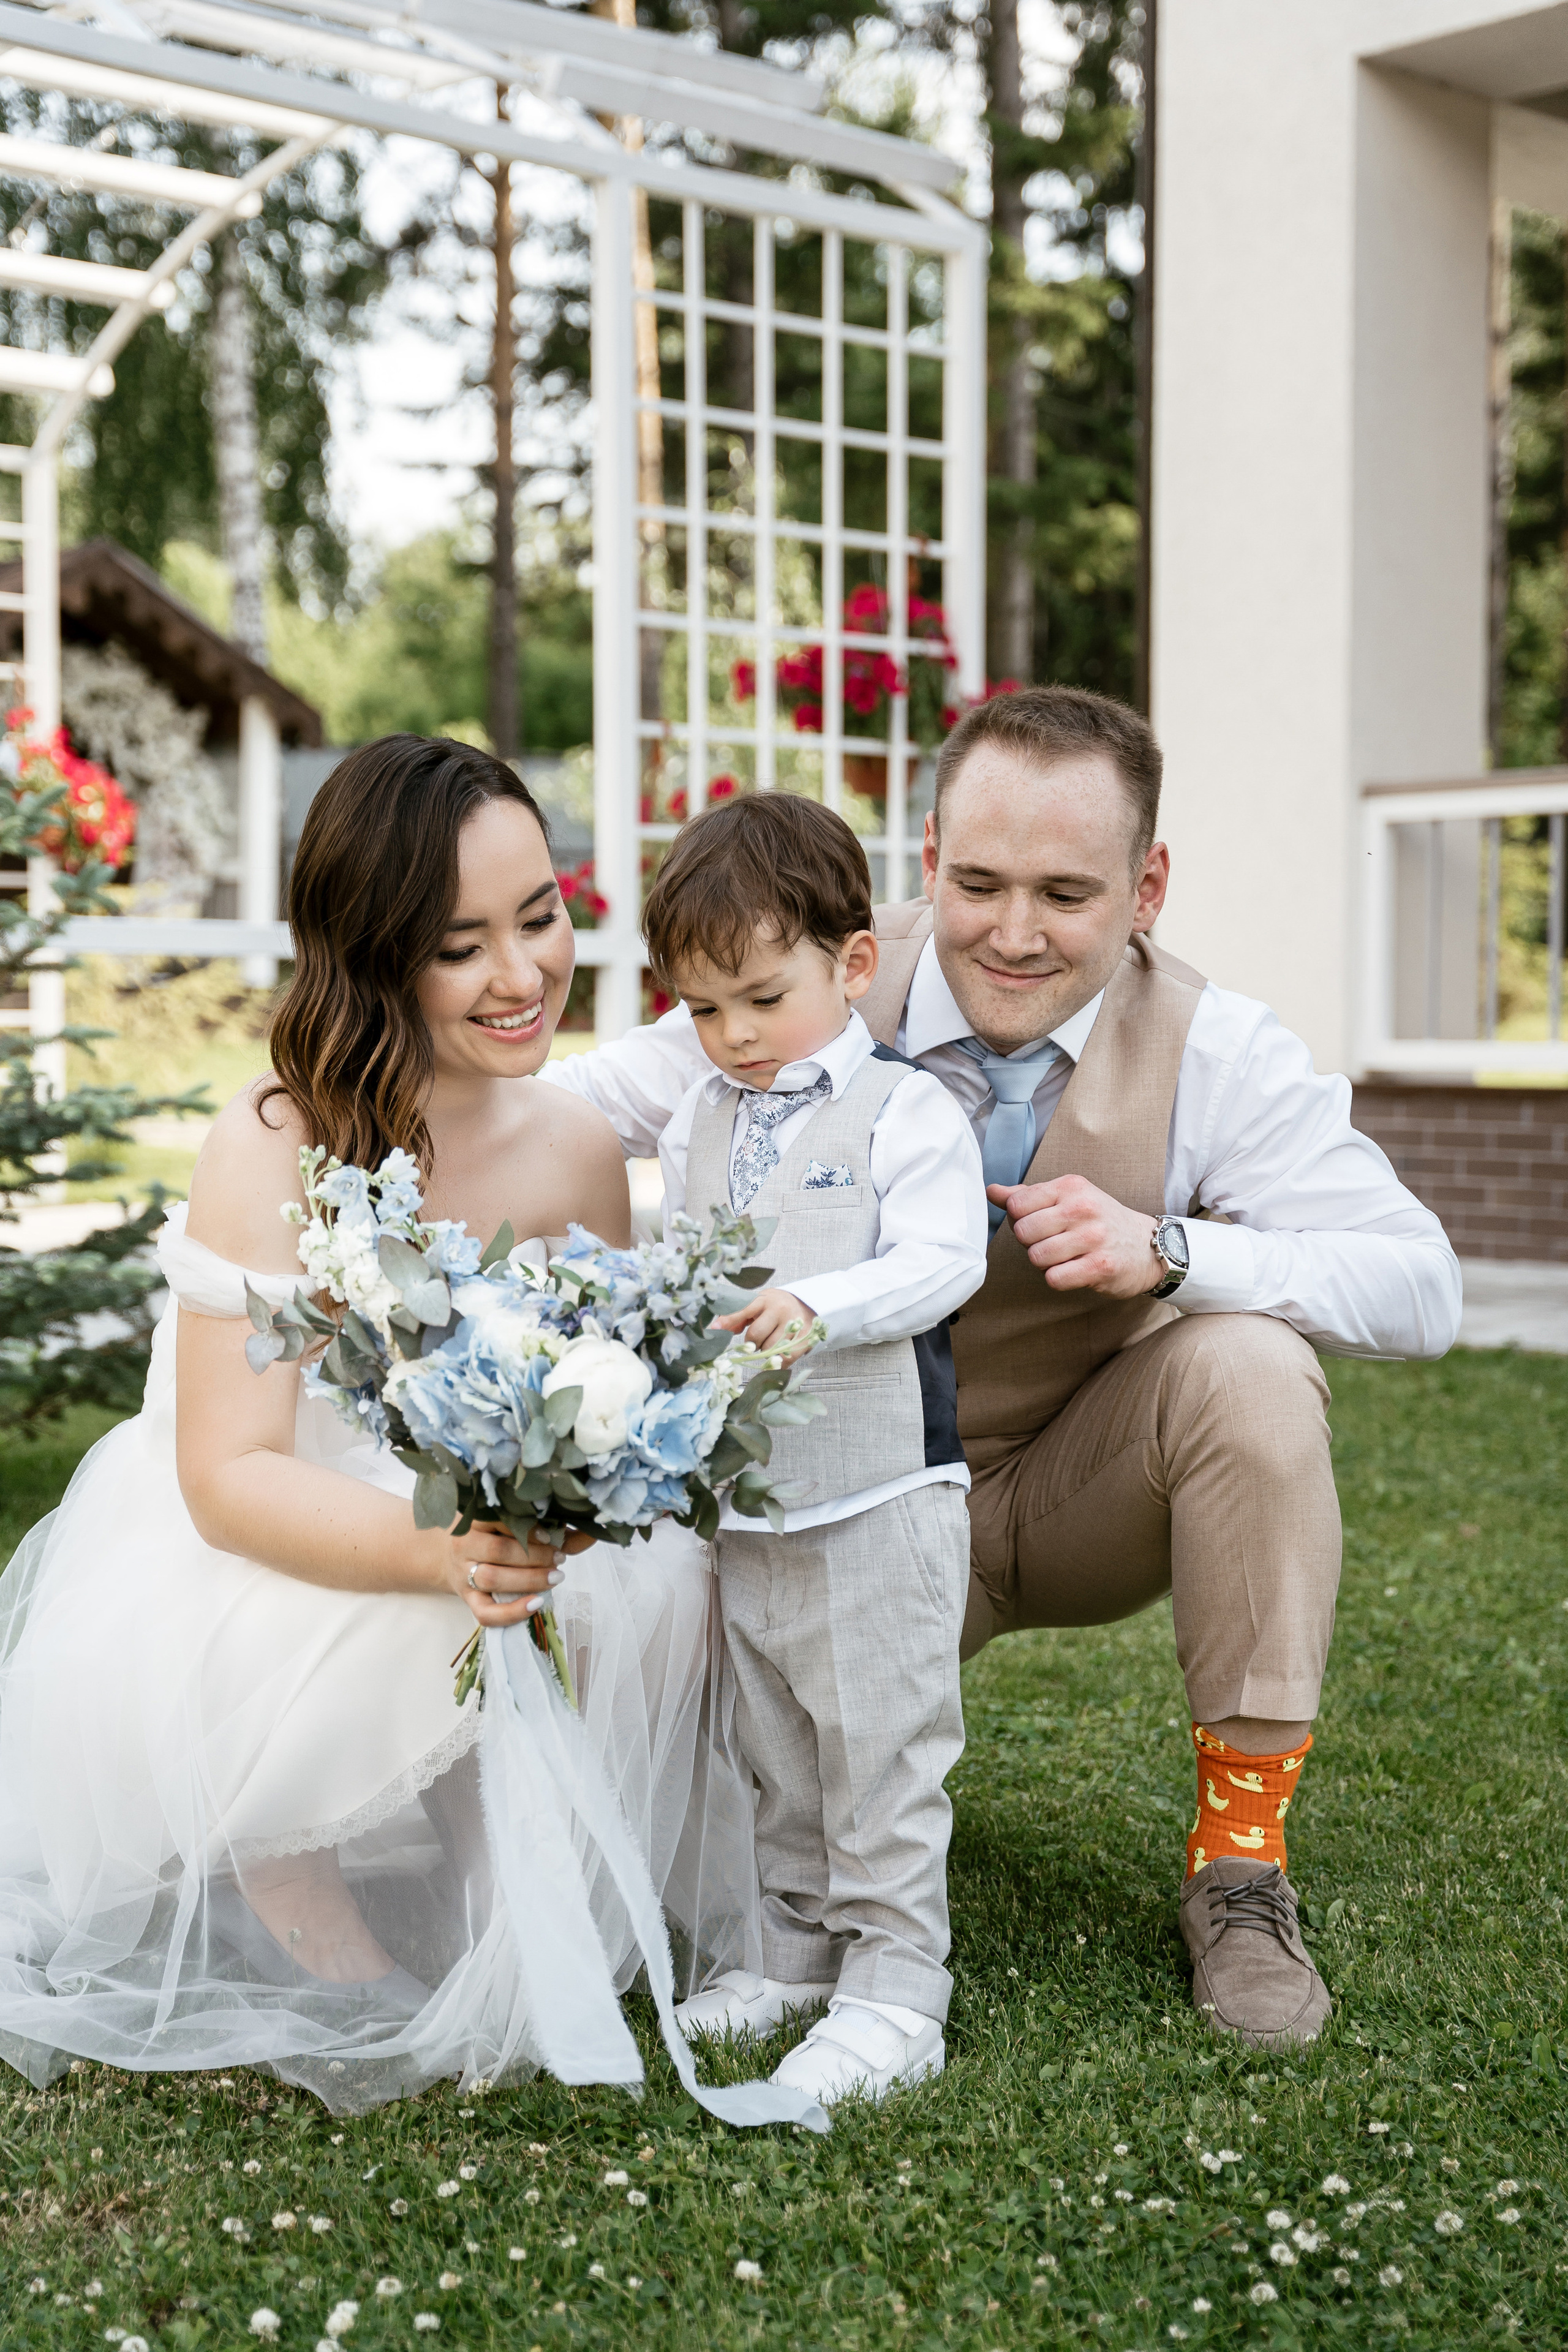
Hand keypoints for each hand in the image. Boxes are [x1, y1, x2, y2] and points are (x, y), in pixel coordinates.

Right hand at [443, 1518, 594, 1628]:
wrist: (448, 1558)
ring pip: (493, 1578)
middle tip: (560, 1558)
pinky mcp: (467, 1601)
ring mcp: (462, 1575)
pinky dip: (512, 1612)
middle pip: (498, 1551)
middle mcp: (464, 1545)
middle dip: (535, 1556)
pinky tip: (536, 1605)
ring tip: (556, 1577)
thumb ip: (549, 1529)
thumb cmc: (490, 1537)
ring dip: (529, 1580)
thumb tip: (591, 1533)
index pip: (496, 1519)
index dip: (525, 1528)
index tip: (550, 1535)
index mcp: (474, 1520)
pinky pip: (486, 1614)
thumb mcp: (510, 1527)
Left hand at [713, 1287, 815, 1362]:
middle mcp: (779, 1309)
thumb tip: (717, 1327)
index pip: (743, 1309)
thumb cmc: (775, 1308)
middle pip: (755, 1335)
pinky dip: (777, 1361)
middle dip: (752, 1342)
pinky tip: (780, 1352)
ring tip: (771, 1341)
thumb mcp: (758, 1306)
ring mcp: (793, 1324)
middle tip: (758, 1338)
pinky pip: (783, 1359)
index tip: (713, 1328)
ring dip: (765, 1351)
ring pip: (768, 1349)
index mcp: (764, 1299)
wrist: (808, 1306)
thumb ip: (739, 1316)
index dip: (728, 1320)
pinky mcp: (804, 1339)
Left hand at [988, 1174, 1160, 1298]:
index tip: (1040, 1223)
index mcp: (1071, 1187)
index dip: (1020, 1219)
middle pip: (1023, 1232)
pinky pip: (1054, 1278)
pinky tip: (1075, 1270)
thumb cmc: (1099, 1221)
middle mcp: (1082, 1208)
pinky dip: (1059, 1279)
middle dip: (1031, 1243)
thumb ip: (1027, 1195)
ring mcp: (1093, 1237)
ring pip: (1036, 1257)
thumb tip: (991, 1191)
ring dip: (1045, 1263)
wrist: (1147, 1246)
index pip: (1017, 1204)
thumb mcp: (1067, 1198)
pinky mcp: (1101, 1266)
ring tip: (1065, 1257)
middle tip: (1053, 1243)